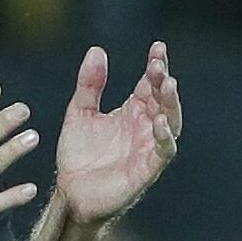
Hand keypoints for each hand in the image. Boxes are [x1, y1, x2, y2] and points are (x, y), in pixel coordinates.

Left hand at [54, 43, 180, 226]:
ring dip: (171, 103)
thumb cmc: (78, 155)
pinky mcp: (147, 168)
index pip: (150, 84)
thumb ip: (89, 84)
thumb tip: (97, 50)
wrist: (70, 193)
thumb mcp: (79, 113)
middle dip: (163, 80)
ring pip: (171, 121)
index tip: (158, 47)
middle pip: (163, 98)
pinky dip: (164, 136)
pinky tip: (159, 121)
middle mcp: (145, 126)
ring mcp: (148, 146)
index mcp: (132, 111)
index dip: (156, 65)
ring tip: (167, 85)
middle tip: (158, 65)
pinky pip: (163, 150)